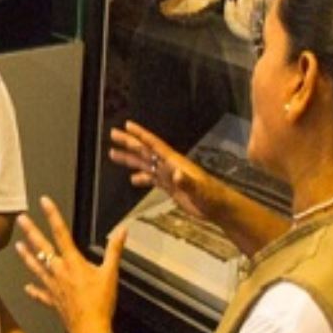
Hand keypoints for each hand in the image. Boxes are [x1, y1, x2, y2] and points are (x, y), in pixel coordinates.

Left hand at [16, 196, 125, 332]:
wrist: (91, 328)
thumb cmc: (101, 302)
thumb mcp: (111, 273)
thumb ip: (115, 250)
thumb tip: (122, 230)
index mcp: (73, 262)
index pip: (61, 233)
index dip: (53, 216)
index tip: (44, 203)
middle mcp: (59, 272)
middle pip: (42, 248)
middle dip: (31, 232)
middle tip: (20, 219)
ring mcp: (53, 286)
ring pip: (36, 268)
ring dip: (27, 256)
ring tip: (17, 246)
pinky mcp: (53, 301)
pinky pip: (41, 294)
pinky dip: (34, 290)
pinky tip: (27, 287)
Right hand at [107, 121, 229, 227]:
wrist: (219, 207)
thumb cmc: (211, 197)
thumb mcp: (199, 189)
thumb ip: (186, 182)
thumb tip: (175, 174)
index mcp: (174, 163)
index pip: (154, 145)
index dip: (140, 135)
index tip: (127, 125)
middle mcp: (169, 166)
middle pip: (145, 151)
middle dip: (129, 142)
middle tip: (113, 133)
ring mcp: (169, 176)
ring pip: (145, 164)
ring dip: (130, 159)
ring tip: (113, 154)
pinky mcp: (170, 187)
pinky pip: (151, 179)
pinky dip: (141, 177)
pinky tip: (132, 179)